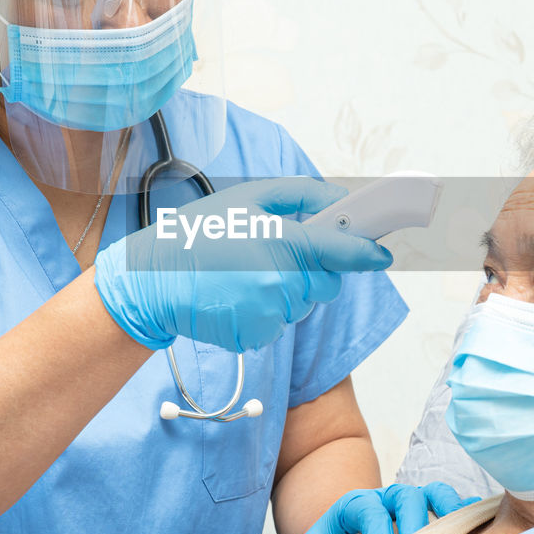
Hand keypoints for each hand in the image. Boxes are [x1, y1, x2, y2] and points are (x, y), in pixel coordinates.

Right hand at [95, 177, 392, 352]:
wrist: (151, 281)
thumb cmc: (199, 234)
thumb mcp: (248, 197)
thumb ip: (302, 195)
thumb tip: (340, 201)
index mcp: (283, 243)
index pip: (342, 252)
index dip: (367, 253)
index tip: (382, 254)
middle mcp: (281, 283)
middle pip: (326, 284)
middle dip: (311, 271)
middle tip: (274, 254)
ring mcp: (268, 314)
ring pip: (300, 305)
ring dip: (285, 291)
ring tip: (244, 274)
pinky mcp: (255, 337)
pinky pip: (277, 324)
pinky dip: (264, 312)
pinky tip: (236, 295)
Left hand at [287, 482, 479, 533]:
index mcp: (355, 504)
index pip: (369, 508)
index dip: (378, 529)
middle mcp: (386, 499)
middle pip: (405, 495)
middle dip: (414, 522)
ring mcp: (412, 505)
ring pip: (433, 492)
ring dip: (446, 508)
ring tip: (455, 531)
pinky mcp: (431, 515)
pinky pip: (452, 504)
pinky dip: (466, 511)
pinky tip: (478, 525)